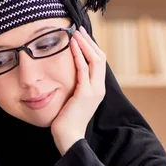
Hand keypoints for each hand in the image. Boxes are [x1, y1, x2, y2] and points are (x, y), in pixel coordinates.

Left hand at [51, 25, 105, 154]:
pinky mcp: (85, 94)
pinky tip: (71, 45)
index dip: (91, 47)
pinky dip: (78, 55)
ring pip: (94, 60)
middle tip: (78, 29)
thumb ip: (74, 87)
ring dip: (84, 44)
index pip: (98, 62)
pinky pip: (83, 69)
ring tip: (75, 32)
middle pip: (100, 57)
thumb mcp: (72, 99)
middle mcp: (99, 88)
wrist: (68, 137)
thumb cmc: (66, 119)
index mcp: (97, 89)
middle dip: (89, 42)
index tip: (81, 36)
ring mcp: (94, 91)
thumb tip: (67, 74)